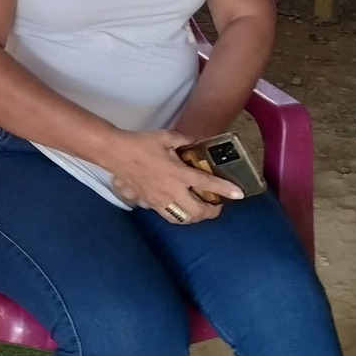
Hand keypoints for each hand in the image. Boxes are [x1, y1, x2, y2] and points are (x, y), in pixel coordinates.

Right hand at [106, 129, 241, 225]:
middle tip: (217, 205)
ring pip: (183, 218)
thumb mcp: (166, 137)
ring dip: (196, 217)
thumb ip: (184, 140)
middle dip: (211, 212)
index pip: (206, 184)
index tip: (238, 194)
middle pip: (197, 211)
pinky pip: (169, 216)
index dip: (225, 190)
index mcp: (178, 173)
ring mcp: (160, 200)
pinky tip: (181, 208)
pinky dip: (179, 216)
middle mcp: (171, 190)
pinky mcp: (150, 203)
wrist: (116, 154)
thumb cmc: (141, 144)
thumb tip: (194, 142)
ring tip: (201, 210)